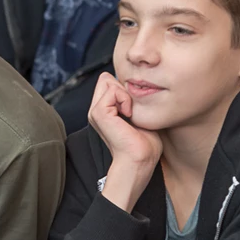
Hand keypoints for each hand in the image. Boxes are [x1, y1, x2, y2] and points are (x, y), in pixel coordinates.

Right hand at [88, 73, 161, 211]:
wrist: (139, 161)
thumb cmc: (145, 144)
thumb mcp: (139, 115)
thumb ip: (133, 100)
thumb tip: (136, 86)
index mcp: (104, 111)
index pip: (108, 81)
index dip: (124, 88)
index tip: (134, 108)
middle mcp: (96, 110)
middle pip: (106, 78)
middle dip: (123, 88)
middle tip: (131, 110)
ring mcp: (95, 112)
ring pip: (108, 81)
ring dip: (125, 94)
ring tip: (130, 114)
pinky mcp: (98, 113)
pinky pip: (112, 90)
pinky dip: (125, 99)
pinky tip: (128, 115)